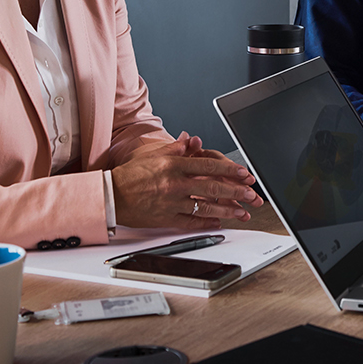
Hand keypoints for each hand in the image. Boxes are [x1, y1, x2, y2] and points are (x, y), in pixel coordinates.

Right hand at [111, 133, 262, 228]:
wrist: (111, 196)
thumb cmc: (131, 175)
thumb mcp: (153, 156)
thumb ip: (175, 149)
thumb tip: (191, 141)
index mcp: (173, 165)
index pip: (208, 165)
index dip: (229, 169)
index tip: (244, 173)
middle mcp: (174, 183)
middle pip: (212, 186)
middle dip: (235, 191)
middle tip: (251, 194)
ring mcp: (171, 202)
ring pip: (206, 207)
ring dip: (227, 210)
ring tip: (242, 212)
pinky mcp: (166, 218)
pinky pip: (191, 222)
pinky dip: (207, 222)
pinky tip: (219, 222)